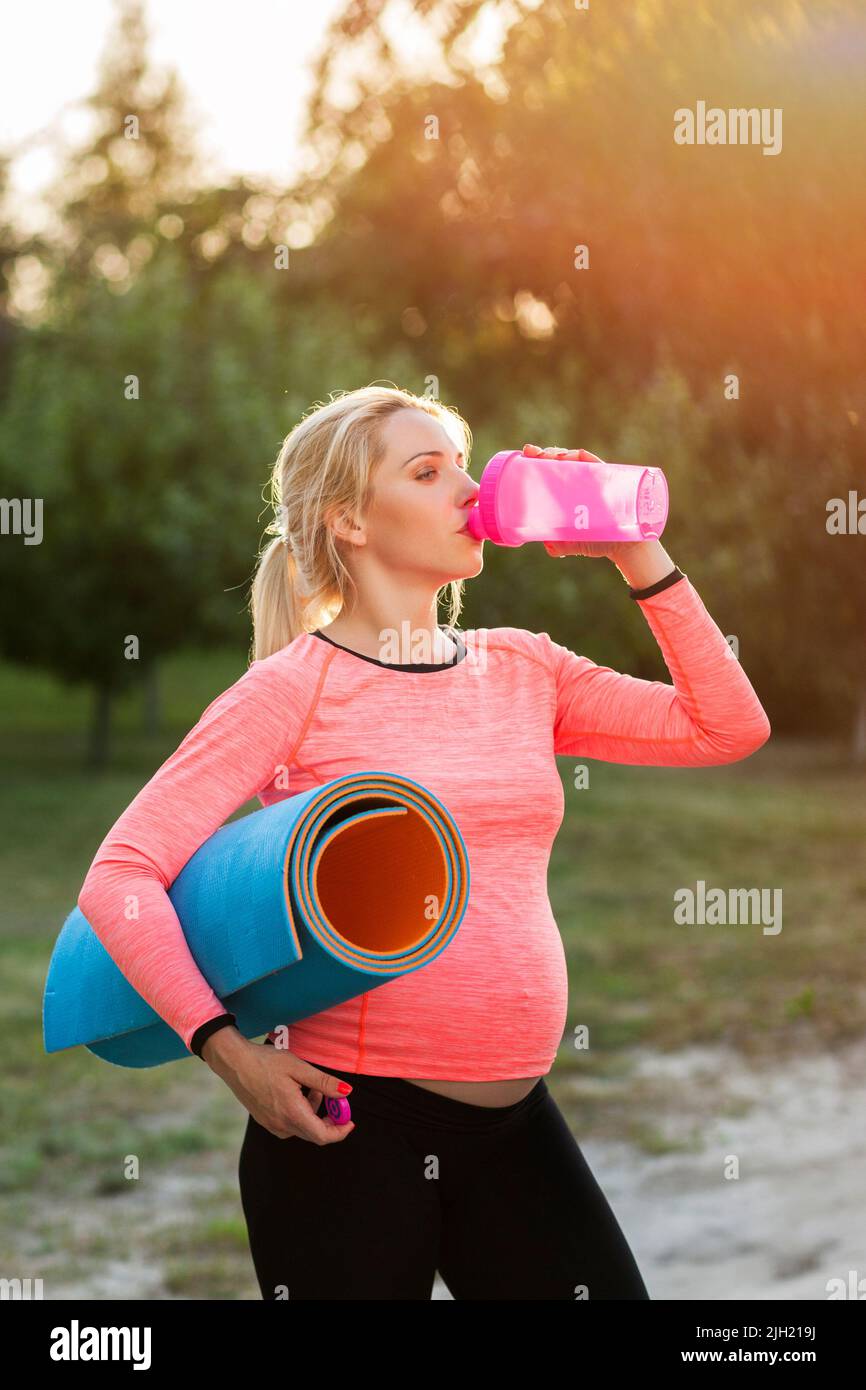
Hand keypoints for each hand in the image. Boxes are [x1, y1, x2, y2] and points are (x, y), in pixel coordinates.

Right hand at [210, 1034, 356, 1142]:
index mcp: (292, 1113)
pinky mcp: (265, 1120)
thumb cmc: (266, 1062)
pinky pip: (290, 1124)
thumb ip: (324, 1082)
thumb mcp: (299, 1067)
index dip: (340, 1131)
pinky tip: (299, 1093)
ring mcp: (271, 1124)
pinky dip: (301, 1113)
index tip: (350, 1121)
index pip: (322, 1136)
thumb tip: (347, 1092)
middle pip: (314, 1134)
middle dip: (330, 1120)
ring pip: (303, 1128)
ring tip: (314, 1087)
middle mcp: (281, 1124)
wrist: (234, 1062)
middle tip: (335, 1098)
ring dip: (315, 1112)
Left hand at [522, 443, 645, 560]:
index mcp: (571, 492)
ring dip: (561, 453)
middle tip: (532, 453)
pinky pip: (596, 464)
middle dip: (546, 453)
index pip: (553, 470)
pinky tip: (573, 456)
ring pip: (576, 458)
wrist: (628, 548)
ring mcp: (596, 480)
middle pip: (562, 460)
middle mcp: (582, 482)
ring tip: (548, 456)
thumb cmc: (601, 541)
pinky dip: (583, 457)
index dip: (538, 460)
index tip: (526, 453)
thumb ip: (561, 545)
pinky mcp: (610, 481)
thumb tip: (548, 546)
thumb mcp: (576, 543)